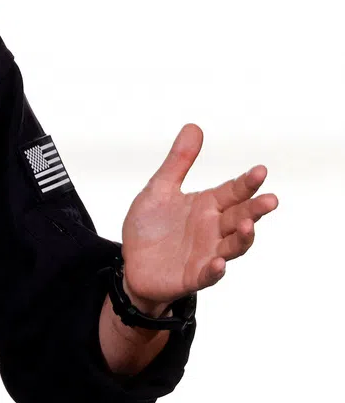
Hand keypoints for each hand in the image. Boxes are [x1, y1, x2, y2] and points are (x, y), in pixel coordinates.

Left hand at [120, 124, 277, 307]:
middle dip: (255, 210)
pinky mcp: (193, 276)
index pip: (233, 192)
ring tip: (247, 225)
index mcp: (208, 206)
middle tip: (270, 200)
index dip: (246, 183)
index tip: (261, 170)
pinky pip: (208, 275)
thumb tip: (194, 126)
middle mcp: (213, 229)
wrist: (132, 264)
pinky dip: (215, 270)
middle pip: (240, 217)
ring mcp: (206, 253)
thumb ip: (178, 162)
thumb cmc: (150, 227)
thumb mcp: (160, 189)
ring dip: (242, 238)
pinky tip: (218, 263)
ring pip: (232, 246)